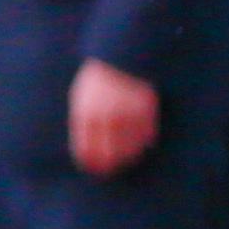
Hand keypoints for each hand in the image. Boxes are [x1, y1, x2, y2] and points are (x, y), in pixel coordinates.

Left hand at [65, 60, 157, 178]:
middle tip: (112, 170)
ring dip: (129, 156)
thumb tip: (86, 147)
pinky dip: (146, 142)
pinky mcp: (146, 110)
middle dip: (110, 165)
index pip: (86, 149)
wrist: (120, 57)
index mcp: (85, 114)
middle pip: (109, 153)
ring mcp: (127, 114)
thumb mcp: (81, 96)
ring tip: (128, 161)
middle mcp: (106, 118)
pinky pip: (147, 135)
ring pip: (130, 148)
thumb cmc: (98, 78)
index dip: (90, 162)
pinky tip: (145, 145)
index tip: (93, 169)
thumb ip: (83, 120)